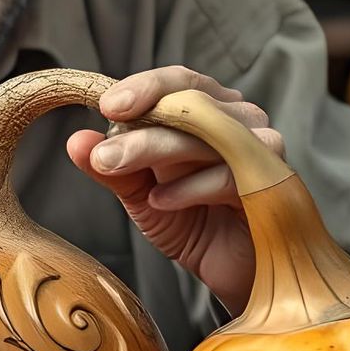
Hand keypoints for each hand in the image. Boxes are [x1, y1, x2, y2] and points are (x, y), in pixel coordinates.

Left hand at [66, 67, 282, 314]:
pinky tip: (161, 201)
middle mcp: (237, 119)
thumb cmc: (187, 219)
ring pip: (208, 134)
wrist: (226, 270)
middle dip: (140, 128)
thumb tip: (76, 141)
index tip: (106, 106)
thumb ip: (109, 165)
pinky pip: (230, 175)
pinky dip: (189, 187)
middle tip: (102, 154)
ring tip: (116, 169)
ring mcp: (260, 149)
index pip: (178, 80)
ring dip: (155, 150)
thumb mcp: (137, 191)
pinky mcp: (273, 185)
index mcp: (205, 108)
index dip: (143, 87)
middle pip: (191, 104)